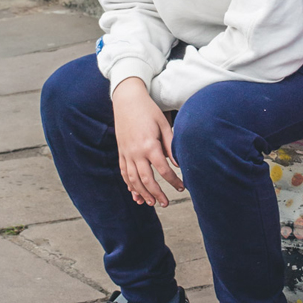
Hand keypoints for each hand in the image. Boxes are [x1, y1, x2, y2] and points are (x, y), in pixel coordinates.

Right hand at [112, 77, 183, 207]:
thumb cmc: (148, 110)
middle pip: (146, 179)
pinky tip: (135, 192)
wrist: (127, 99)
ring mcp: (126, 153)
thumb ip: (171, 144)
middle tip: (166, 203)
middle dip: (156, 193)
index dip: (173, 181)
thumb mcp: (164, 124)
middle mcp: (136, 152)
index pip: (163, 169)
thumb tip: (178, 164)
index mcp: (149, 145)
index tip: (182, 187)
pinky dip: (129, 184)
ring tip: (151, 203)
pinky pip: (124, 172)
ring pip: (133, 179)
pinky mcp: (121, 152)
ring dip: (142, 193)